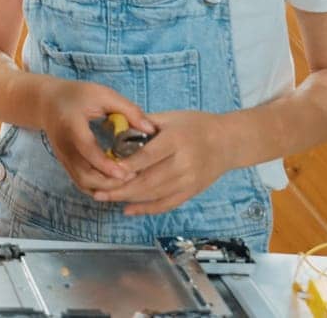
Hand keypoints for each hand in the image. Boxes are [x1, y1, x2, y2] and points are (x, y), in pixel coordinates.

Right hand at [39, 80, 154, 195]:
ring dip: (105, 188)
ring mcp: (63, 157)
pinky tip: (114, 183)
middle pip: (84, 174)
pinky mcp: (65, 164)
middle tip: (133, 177)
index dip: (105, 164)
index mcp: (72, 124)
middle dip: (109, 182)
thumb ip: (128, 110)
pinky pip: (80, 183)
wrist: (47, 102)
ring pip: (83, 183)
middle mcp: (64, 145)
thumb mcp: (103, 94)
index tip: (125, 173)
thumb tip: (151, 130)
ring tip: (127, 181)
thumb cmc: (77, 95)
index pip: (86, 149)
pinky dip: (98, 188)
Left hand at [93, 110, 232, 214]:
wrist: (228, 141)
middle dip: (122, 188)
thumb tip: (113, 127)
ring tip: (106, 198)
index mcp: (177, 140)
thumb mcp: (169, 118)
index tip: (106, 169)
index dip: (128, 164)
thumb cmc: (195, 125)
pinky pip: (167, 204)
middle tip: (97, 191)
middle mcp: (185, 162)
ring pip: (156, 194)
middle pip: (150, 180)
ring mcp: (190, 180)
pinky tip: (128, 209)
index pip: (149, 155)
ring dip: (129, 199)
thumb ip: (143, 124)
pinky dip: (147, 209)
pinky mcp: (193, 191)